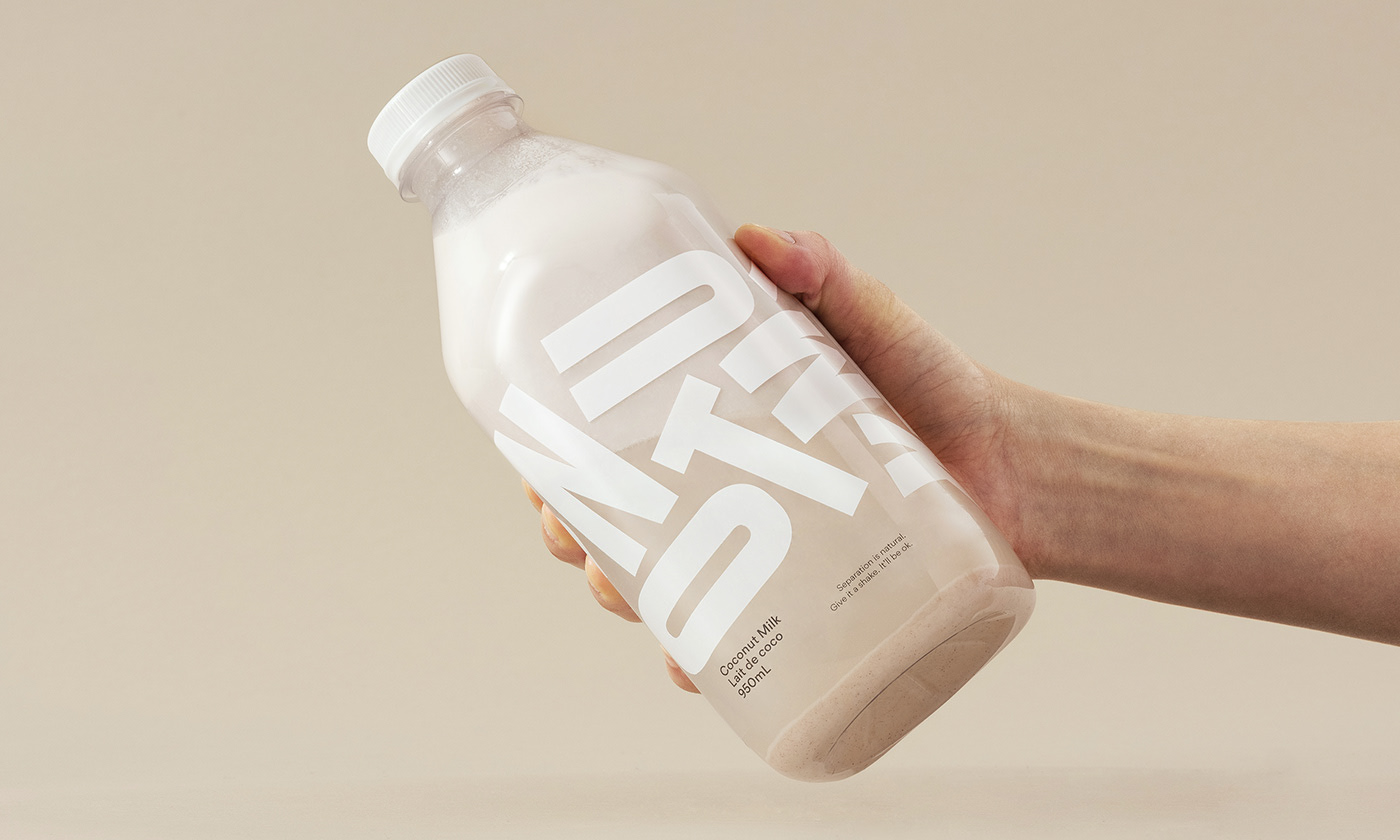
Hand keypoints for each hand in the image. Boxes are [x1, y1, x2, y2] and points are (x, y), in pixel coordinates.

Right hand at [524, 224, 1028, 691]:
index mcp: (713, 416)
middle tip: (578, 536)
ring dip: (624, 594)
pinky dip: (700, 663)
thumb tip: (759, 239)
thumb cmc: (931, 382)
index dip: (556, 451)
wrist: (1012, 462)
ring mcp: (757, 548)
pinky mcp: (802, 603)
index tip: (537, 463)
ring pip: (657, 584)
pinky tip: (688, 666)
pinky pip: (735, 645)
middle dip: (575, 531)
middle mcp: (722, 485)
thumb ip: (820, 271)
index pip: (610, 434)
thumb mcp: (868, 316)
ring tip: (629, 593)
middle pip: (614, 515)